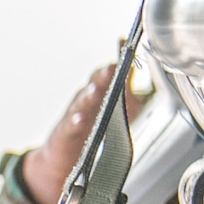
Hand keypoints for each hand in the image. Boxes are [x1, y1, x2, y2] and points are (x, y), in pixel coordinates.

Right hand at [19, 65, 136, 203]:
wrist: (64, 158)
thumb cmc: (92, 129)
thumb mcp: (116, 111)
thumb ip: (128, 93)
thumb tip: (140, 74)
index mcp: (103, 91)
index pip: (112, 72)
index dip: (119, 59)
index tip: (125, 45)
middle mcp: (88, 98)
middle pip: (95, 83)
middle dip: (104, 74)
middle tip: (112, 67)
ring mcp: (75, 114)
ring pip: (82, 101)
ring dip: (88, 95)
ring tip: (94, 91)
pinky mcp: (65, 133)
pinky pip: (70, 126)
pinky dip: (75, 122)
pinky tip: (79, 120)